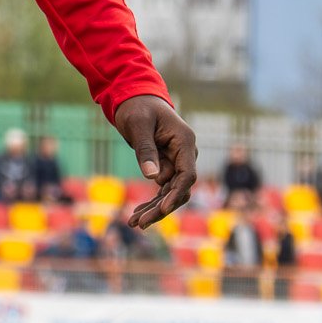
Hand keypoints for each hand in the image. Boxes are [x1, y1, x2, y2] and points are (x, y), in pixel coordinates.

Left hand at [114, 96, 196, 227]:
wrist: (135, 99)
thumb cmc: (137, 108)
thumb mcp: (138, 125)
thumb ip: (146, 149)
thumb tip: (152, 178)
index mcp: (185, 142)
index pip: (187, 174)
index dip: (177, 193)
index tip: (163, 208)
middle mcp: (185, 154)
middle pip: (179, 189)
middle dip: (161, 208)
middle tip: (140, 223)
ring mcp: (177, 161)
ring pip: (170, 193)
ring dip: (154, 209)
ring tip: (133, 223)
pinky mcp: (166, 166)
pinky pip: (162, 189)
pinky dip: (150, 202)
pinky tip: (135, 215)